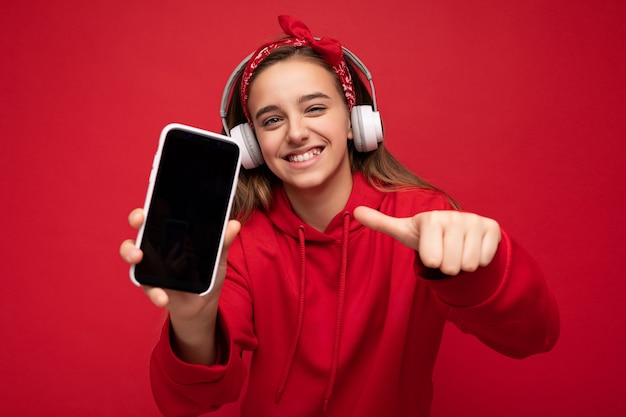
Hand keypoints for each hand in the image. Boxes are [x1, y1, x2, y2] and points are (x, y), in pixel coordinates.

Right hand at [119, 208, 240, 318]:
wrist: (205, 302)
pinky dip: (155, 292)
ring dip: (130, 252)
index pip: (159, 215)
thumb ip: (223, 242)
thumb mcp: (218, 257)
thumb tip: (234, 224)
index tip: (155, 200)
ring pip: (132, 254)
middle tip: (140, 219)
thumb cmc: (207, 273)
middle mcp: (156, 247)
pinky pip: (147, 287)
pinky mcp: (151, 286)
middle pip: (141, 227)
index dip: (154, 205)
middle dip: (137, 220)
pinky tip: (163, 297)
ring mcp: (150, 265)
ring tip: (137, 256)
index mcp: (172, 235)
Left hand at [353, 206, 500, 275]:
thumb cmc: (427, 236)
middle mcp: (454, 216)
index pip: (432, 260)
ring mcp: (475, 221)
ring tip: (457, 251)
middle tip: (445, 252)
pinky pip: (485, 259)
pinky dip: (478, 260)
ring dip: (462, 264)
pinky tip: (471, 248)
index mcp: (429, 219)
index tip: (431, 250)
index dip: (432, 260)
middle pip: (451, 265)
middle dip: (448, 265)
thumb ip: (381, 223)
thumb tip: (355, 211)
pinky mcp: (492, 227)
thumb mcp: (404, 231)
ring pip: (469, 263)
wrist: (458, 232)